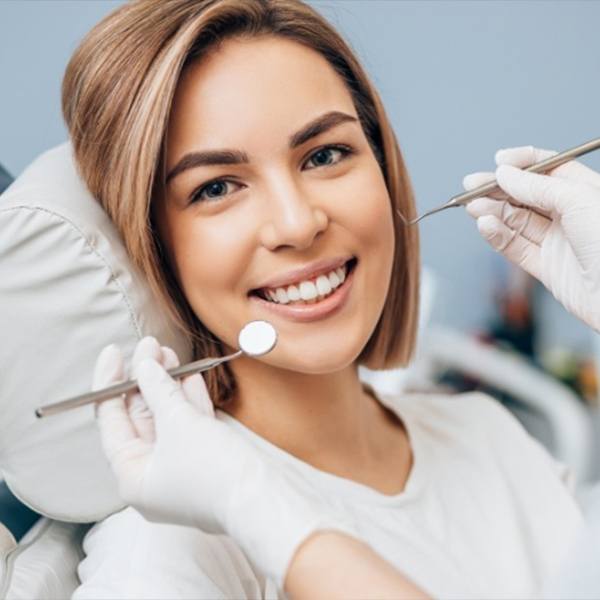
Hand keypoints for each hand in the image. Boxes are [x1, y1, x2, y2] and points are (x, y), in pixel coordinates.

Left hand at [93, 337, 356, 586]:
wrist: (263, 499)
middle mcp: (152, 475)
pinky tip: (190, 374)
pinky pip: (190, 426)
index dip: (110, 383)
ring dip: (168, 384)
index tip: (115, 351)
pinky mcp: (205, 461)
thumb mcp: (179, 423)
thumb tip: (145, 364)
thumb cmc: (214, 470)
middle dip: (146, 379)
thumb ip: (158, 389)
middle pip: (141, 417)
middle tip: (150, 345)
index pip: (111, 421)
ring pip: (168, 418)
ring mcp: (180, 469)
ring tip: (168, 352)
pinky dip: (189, 401)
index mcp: (132, 476)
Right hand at [463, 145, 599, 331]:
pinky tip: (485, 226)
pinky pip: (515, 248)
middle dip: (498, 189)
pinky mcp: (547, 267)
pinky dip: (497, 236)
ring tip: (473, 207)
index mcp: (586, 192)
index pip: (549, 169)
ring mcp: (558, 241)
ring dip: (492, 212)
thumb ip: (538, 187)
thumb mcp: (579, 201)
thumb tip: (505, 175)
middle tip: (471, 185)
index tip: (499, 163)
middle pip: (526, 195)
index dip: (522, 164)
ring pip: (516, 222)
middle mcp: (572, 215)